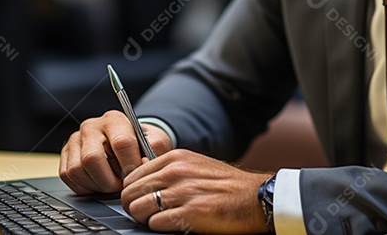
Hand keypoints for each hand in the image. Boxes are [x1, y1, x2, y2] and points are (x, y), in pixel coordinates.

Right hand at [59, 110, 172, 193]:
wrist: (127, 143)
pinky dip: (85, 186)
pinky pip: (68, 176)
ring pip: (77, 169)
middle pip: (92, 158)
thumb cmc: (141, 143)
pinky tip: (98, 182)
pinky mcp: (66, 154)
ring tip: (111, 182)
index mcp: (115, 119)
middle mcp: (91, 126)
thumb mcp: (154, 141)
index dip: (130, 164)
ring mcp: (75, 140)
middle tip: (121, 185)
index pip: (121, 143)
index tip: (136, 176)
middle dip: (109, 180)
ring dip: (96, 184)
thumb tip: (145, 163)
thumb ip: (155, 149)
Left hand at [121, 149, 271, 233]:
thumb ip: (170, 170)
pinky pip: (155, 224)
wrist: (256, 197)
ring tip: (159, 220)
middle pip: (130, 193)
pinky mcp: (190, 213)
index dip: (133, 192)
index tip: (140, 200)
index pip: (132, 175)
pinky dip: (159, 227)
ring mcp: (182, 192)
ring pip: (138, 209)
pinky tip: (172, 225)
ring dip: (145, 219)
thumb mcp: (195, 165)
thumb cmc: (227, 184)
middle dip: (134, 207)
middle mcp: (175, 172)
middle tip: (146, 214)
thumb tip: (144, 183)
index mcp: (175, 158)